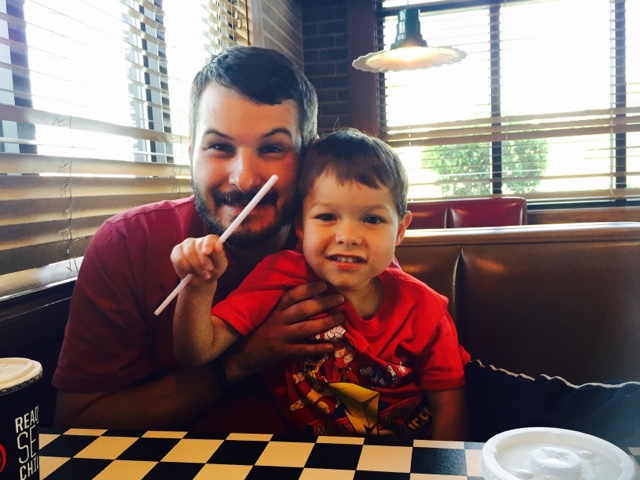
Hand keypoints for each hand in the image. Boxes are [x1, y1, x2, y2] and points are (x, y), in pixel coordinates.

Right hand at [170, 235, 227, 283]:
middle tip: (207, 274)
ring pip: (188, 253)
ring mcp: (186, 244)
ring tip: (200, 274)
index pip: (210, 238)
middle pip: (198, 246)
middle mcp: (198, 240)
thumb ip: (220, 255)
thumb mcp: (220, 266)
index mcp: (211, 241)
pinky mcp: (176, 251)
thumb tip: (218, 245)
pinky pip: (179, 259)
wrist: (200, 281)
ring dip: (195, 267)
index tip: (207, 252)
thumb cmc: (213, 271)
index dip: (208, 244)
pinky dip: (185, 268)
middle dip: (202, 262)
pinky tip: (190, 272)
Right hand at [224, 281, 344, 381]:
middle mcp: (278, 320)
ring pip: (307, 328)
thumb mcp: (265, 314)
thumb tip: (303, 296)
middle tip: (340, 298)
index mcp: (274, 309)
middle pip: (304, 309)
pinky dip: (318, 348)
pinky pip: (303, 349)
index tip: (325, 284)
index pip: (293, 294)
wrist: (238, 355)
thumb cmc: (254, 332)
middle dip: (324, 303)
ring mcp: (281, 336)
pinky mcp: (282, 352)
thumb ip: (281, 306)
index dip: (309, 288)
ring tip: (341, 318)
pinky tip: (332, 346)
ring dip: (326, 322)